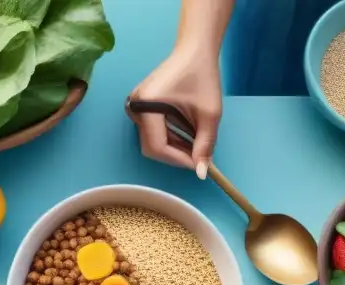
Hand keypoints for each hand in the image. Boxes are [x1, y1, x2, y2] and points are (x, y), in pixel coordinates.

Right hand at [127, 49, 221, 176]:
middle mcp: (135, 107)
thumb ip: (205, 145)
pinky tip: (185, 135)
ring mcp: (135, 107)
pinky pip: (151, 131)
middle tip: (197, 156)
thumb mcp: (209, 114)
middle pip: (152, 147)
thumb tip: (200, 173)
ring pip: (152, 141)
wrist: (194, 51)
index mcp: (148, 106)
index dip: (177, 160)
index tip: (197, 164)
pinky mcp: (140, 106)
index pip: (157, 147)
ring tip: (194, 144)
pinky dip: (169, 137)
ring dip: (173, 147)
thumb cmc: (203, 76)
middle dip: (175, 155)